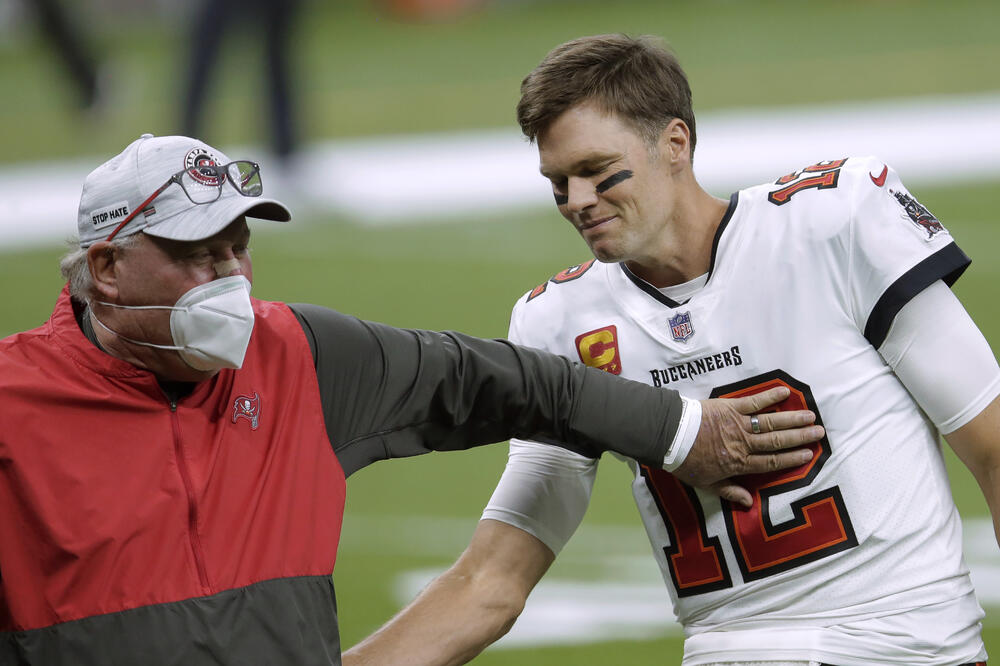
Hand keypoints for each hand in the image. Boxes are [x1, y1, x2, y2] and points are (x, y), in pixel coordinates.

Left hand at [672, 386, 822, 507]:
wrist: (669, 437)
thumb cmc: (685, 461)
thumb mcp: (705, 484)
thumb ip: (729, 492)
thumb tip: (749, 502)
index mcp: (739, 464)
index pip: (772, 462)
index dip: (792, 458)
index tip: (809, 454)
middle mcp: (744, 444)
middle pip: (778, 441)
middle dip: (800, 437)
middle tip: (819, 433)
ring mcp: (738, 425)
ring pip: (771, 423)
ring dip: (792, 419)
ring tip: (811, 417)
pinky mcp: (730, 408)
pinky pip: (754, 402)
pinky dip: (770, 397)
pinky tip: (785, 393)